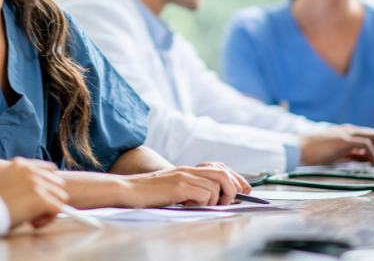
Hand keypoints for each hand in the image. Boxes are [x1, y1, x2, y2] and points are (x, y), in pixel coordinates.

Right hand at [0, 158, 68, 228]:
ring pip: (60, 197)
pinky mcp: (40, 197)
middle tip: (35, 211)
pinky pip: (57, 209)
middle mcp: (30, 170)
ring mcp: (36, 183)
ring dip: (48, 210)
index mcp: (20, 164)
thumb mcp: (6, 184)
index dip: (49, 186)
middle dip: (50, 198)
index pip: (48, 170)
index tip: (44, 198)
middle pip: (58, 183)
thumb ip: (23, 184)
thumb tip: (42, 193)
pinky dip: (47, 219)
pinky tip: (32, 223)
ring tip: (31, 218)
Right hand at [123, 163, 250, 207]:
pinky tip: (189, 205)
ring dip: (216, 199)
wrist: (129, 190)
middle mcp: (188, 170)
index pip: (219, 167)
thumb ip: (190, 189)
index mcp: (188, 170)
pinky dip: (203, 203)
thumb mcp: (173, 188)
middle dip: (232, 189)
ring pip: (217, 184)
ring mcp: (184, 176)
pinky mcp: (180, 186)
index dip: (235, 178)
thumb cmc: (149, 194)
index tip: (243, 190)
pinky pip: (205, 194)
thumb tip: (213, 199)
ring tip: (202, 206)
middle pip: (223, 172)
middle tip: (225, 202)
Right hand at [300, 126, 373, 164]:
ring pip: (372, 136)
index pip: (368, 135)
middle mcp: (347, 130)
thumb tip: (360, 158)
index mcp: (345, 133)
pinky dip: (373, 154)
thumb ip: (349, 153)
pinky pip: (365, 144)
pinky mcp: (343, 139)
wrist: (299, 148)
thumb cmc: (314, 152)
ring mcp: (345, 133)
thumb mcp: (335, 152)